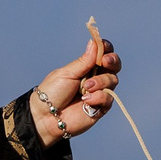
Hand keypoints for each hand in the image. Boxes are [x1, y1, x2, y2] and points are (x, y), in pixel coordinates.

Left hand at [31, 28, 119, 146]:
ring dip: (100, 81)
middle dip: (112, 61)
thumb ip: (84, 61)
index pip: (102, 54)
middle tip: (105, 62)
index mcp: (86, 67)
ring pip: (112, 81)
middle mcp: (95, 78)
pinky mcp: (101, 107)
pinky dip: (99, 97)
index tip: (104, 46)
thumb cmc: (52, 92)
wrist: (47, 116)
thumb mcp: (67, 73)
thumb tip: (95, 43)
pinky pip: (109, 98)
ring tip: (86, 88)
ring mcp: (99, 92)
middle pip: (114, 66)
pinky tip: (86, 101)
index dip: (106, 49)